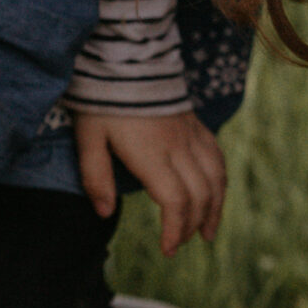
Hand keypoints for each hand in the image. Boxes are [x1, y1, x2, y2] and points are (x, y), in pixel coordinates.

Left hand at [73, 110, 225, 252]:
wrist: (127, 57)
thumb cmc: (102, 100)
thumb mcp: (88, 137)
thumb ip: (95, 177)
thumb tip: (104, 212)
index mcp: (152, 155)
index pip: (176, 201)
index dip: (175, 229)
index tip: (167, 250)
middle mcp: (178, 147)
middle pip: (199, 195)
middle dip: (192, 225)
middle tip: (180, 245)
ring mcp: (190, 135)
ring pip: (215, 178)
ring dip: (214, 208)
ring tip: (207, 232)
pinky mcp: (194, 125)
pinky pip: (216, 157)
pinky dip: (219, 181)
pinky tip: (215, 194)